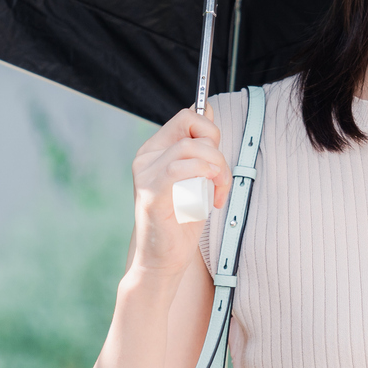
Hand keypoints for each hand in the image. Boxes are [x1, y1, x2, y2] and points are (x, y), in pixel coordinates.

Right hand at [128, 107, 228, 276]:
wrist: (163, 260)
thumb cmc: (181, 221)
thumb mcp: (197, 176)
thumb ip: (200, 146)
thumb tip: (206, 108)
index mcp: (155, 150)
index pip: (186, 118)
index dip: (210, 130)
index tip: (218, 159)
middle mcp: (146, 158)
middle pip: (190, 125)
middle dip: (217, 148)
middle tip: (221, 179)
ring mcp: (146, 174)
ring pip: (190, 147)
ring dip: (217, 167)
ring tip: (218, 193)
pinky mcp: (151, 193)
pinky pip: (179, 168)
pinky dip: (203, 174)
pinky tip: (210, 197)